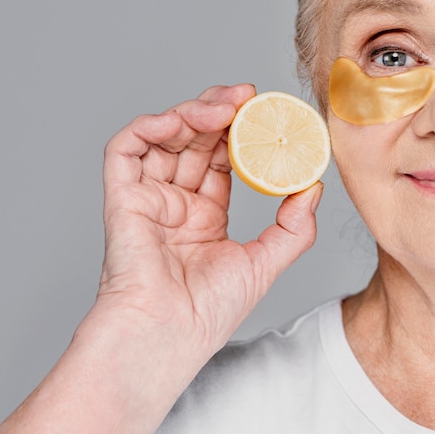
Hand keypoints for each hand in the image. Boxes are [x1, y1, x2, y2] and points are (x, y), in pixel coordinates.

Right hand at [96, 84, 322, 366]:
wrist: (169, 335)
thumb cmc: (207, 311)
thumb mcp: (264, 263)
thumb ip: (293, 227)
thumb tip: (313, 188)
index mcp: (204, 216)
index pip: (222, 160)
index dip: (242, 135)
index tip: (267, 116)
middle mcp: (174, 203)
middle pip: (195, 142)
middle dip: (220, 114)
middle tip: (248, 98)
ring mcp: (147, 199)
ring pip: (163, 138)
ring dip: (190, 114)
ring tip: (223, 108)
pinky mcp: (121, 199)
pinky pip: (126, 151)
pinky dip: (148, 128)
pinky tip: (178, 120)